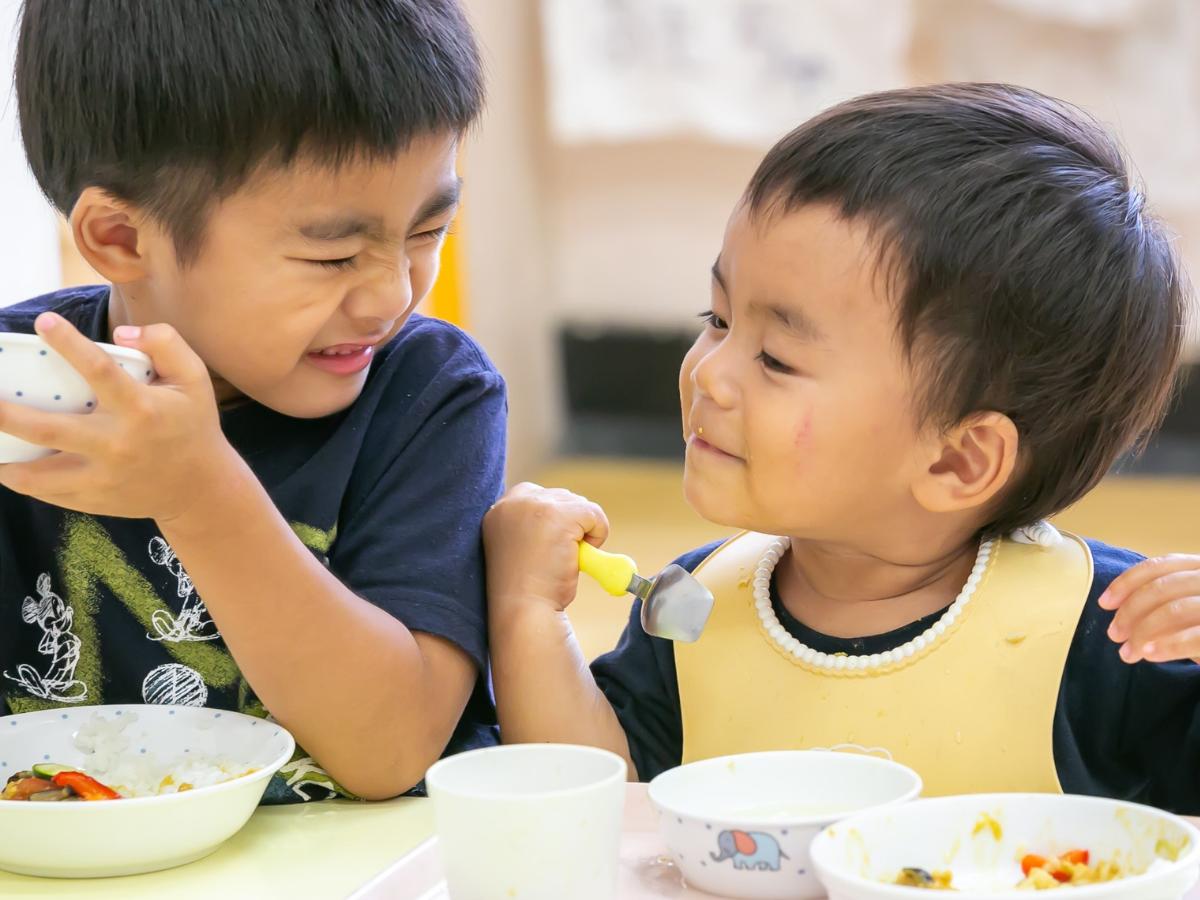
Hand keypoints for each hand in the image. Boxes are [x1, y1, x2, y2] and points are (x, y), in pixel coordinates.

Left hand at [0, 312, 236, 521]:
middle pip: (50, 430)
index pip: (100, 370)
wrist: (201, 488)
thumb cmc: (193, 426)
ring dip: (3, 459)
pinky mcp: (96, 500)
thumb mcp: (195, 379)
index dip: (69, 343)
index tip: (43, 321)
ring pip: (39, 474)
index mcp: (143, 410)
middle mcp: (119, 445)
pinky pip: (48, 493)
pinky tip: (7, 465)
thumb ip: (166, 344)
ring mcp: (105, 477)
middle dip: (7, 415)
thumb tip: (120, 334)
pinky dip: (22, 480)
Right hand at [483, 482, 609, 611]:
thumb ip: (535, 528)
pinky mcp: (559, 515)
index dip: (555, 521)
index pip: (539, 497)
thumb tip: (570, 523)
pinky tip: (576, 560)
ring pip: (580, 505)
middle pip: (562, 498)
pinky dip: (598, 536)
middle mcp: (513, 501)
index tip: (551, 547)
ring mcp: (536, 505)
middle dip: (571, 526)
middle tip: (558, 558)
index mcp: (499, 510)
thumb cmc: (524, 591)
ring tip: (561, 562)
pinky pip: (595, 515)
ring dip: (583, 534)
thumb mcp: (521, 549)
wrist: (523, 612)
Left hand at [1099, 554, 1199, 663]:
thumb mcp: (1192, 606)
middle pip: (1162, 588)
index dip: (1127, 582)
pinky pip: (1195, 635)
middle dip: (1130, 612)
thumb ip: (1168, 603)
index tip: (1104, 603)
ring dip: (1143, 632)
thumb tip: (1122, 616)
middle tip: (1114, 635)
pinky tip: (1150, 655)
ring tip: (1128, 653)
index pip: (1160, 565)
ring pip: (1175, 610)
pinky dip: (1168, 645)